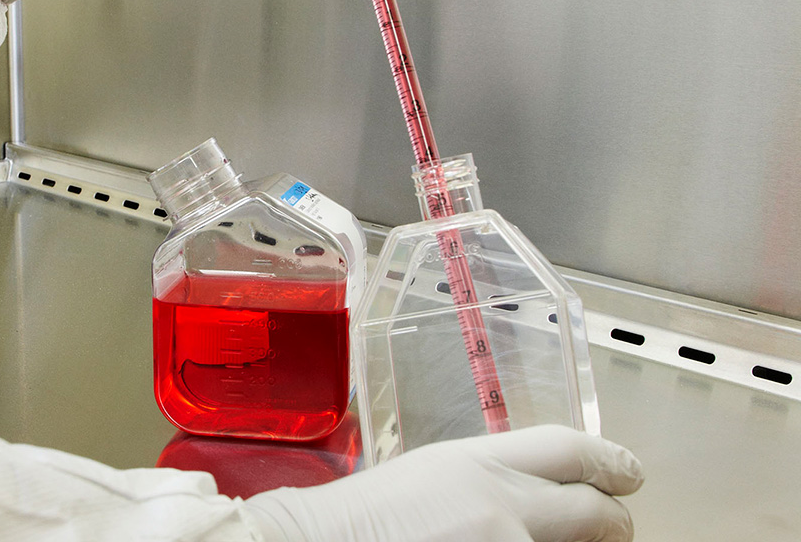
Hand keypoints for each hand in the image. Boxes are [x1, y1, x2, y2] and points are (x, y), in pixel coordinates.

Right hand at [245, 425, 643, 541]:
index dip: (612, 460)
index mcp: (477, 464)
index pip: (571, 450)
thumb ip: (480, 485)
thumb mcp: (423, 480)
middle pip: (597, 511)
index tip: (628, 472)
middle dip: (615, 522)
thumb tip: (521, 505)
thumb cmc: (349, 521)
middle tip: (618, 527)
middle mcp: (503, 507)